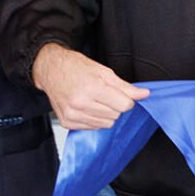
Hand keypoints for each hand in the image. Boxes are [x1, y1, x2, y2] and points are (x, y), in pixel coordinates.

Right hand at [32, 44, 147, 129]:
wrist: (50, 69)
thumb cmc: (75, 68)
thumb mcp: (104, 72)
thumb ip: (125, 87)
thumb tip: (144, 94)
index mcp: (92, 89)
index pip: (124, 106)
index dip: (126, 100)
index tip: (120, 94)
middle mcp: (80, 104)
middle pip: (116, 115)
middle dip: (115, 106)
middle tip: (103, 95)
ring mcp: (72, 114)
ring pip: (106, 124)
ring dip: (105, 114)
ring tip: (94, 100)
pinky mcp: (67, 122)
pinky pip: (93, 127)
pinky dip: (94, 119)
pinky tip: (86, 107)